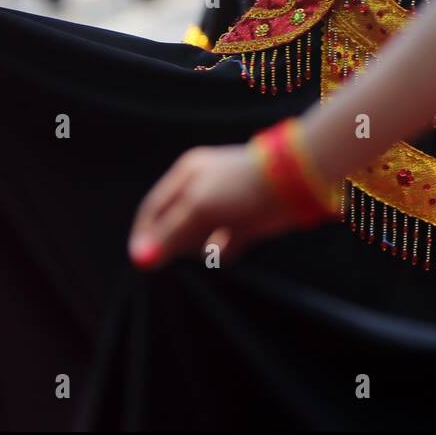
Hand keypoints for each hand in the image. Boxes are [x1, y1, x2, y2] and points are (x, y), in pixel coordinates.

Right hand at [128, 144, 296, 269]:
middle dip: (181, 240)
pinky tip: (233, 243)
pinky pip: (224, 243)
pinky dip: (226, 248)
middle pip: (176, 225)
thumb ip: (168, 233)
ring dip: (205, 245)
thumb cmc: (241, 189)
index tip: (142, 260)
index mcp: (187, 174)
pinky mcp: (246, 221)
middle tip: (195, 240)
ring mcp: (226, 204)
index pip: (154, 208)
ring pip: (200, 237)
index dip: (146, 234)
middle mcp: (203, 187)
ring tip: (219, 237)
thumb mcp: (197, 208)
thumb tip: (140, 258)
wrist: (295, 184)